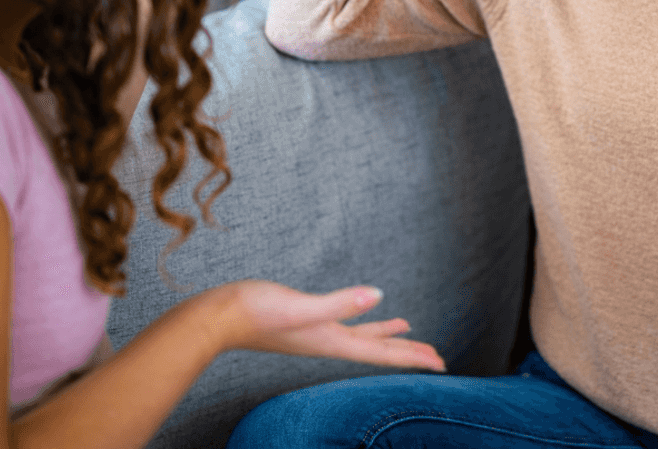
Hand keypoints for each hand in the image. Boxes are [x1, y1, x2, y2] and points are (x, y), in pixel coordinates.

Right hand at [203, 280, 446, 371]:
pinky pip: (345, 326)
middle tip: (438, 357)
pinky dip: (362, 321)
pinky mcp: (304, 322)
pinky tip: (364, 311)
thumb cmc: (254, 312)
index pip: (382, 352)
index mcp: (331, 340)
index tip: (441, 362)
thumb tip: (379, 296)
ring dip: (387, 336)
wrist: (216, 317)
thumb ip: (340, 303)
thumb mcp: (302, 305)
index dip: (413, 356)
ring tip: (409, 330)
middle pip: (378, 349)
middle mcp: (327, 341)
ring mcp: (316, 333)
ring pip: (363, 338)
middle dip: (408, 352)